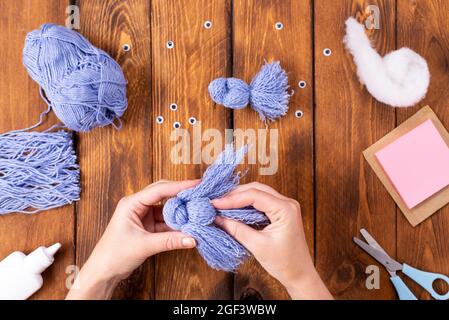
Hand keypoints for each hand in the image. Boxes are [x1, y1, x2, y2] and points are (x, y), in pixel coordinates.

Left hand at [66, 180, 198, 299]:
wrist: (103, 271)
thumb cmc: (114, 255)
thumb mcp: (144, 246)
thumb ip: (169, 241)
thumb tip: (192, 238)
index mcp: (132, 203)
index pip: (159, 190)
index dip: (179, 186)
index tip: (196, 184)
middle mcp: (137, 205)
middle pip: (164, 194)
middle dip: (181, 194)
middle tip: (200, 193)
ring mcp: (143, 215)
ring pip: (166, 208)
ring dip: (180, 211)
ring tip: (197, 210)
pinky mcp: (147, 226)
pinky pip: (165, 220)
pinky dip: (176, 223)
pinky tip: (188, 225)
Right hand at [212, 182, 331, 299]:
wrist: (300, 274)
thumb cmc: (284, 262)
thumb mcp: (257, 246)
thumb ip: (237, 230)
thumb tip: (218, 219)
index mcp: (285, 209)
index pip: (254, 195)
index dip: (232, 198)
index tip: (215, 204)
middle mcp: (287, 203)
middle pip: (256, 189)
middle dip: (235, 194)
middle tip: (216, 202)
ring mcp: (285, 206)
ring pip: (258, 193)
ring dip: (240, 197)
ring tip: (222, 204)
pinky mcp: (281, 212)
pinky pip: (261, 201)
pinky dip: (247, 204)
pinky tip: (235, 209)